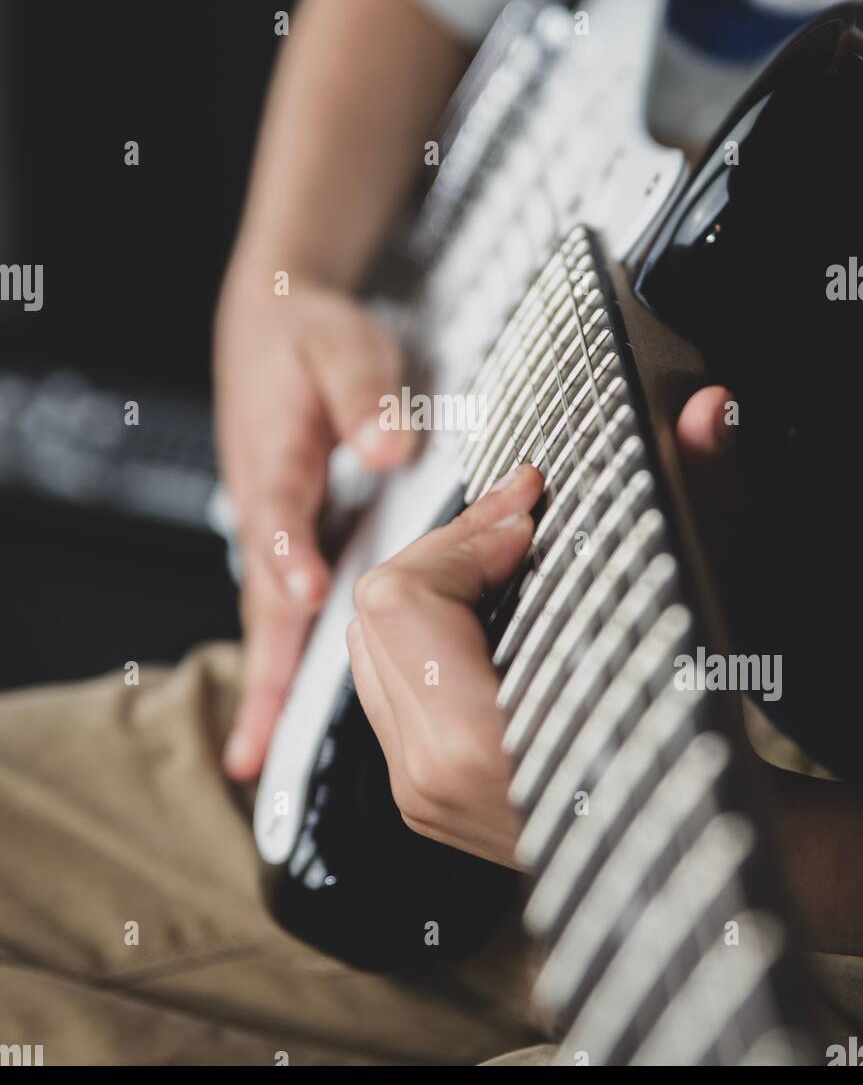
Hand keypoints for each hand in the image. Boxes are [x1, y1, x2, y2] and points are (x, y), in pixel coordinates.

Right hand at [215, 268, 413, 779]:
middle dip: (264, 665)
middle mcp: (262, 506)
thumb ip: (365, 394)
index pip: (280, 511)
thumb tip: (389, 449)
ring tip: (251, 757)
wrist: (270, 327)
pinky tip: (271, 719)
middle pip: (261, 592)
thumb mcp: (343, 345)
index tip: (307, 594)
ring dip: (263, 682)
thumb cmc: (312, 339)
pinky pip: (281, 608)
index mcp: (275, 456)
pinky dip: (277, 662)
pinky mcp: (283, 541)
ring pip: (267, 613)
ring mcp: (268, 530)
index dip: (292, 552)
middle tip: (254, 742)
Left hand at [345, 389, 739, 870]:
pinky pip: (387, 680)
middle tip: (518, 516)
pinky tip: (490, 606)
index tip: (529, 514)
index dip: (463, 535)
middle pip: (375, 612)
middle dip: (448, 547)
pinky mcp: (420, 790)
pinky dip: (430, 629)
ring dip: (435, 583)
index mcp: (471, 749)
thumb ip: (698, 503)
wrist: (704, 864)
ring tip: (506, 552)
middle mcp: (427, 777)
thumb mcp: (694, 619)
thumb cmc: (701, 752)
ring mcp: (418, 790)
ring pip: (371, 643)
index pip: (400, 599)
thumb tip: (702, 410)